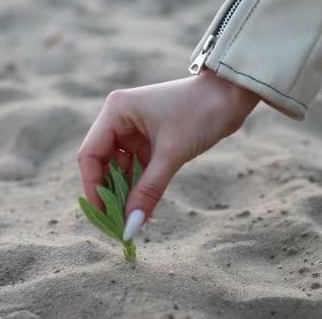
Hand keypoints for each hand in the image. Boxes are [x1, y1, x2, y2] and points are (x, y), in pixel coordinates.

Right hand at [77, 69, 259, 239]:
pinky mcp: (147, 138)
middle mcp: (119, 118)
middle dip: (109, 193)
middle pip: (101, 163)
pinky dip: (139, 186)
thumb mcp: (172, 155)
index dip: (93, 187)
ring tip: (134, 219)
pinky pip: (135, 167)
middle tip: (118, 223)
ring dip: (125, 192)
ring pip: (118, 168)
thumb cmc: (200, 113)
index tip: (103, 215)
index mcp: (115, 111)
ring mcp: (132, 128)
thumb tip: (129, 227)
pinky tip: (144, 207)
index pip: (89, 155)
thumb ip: (148, 191)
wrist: (232, 95)